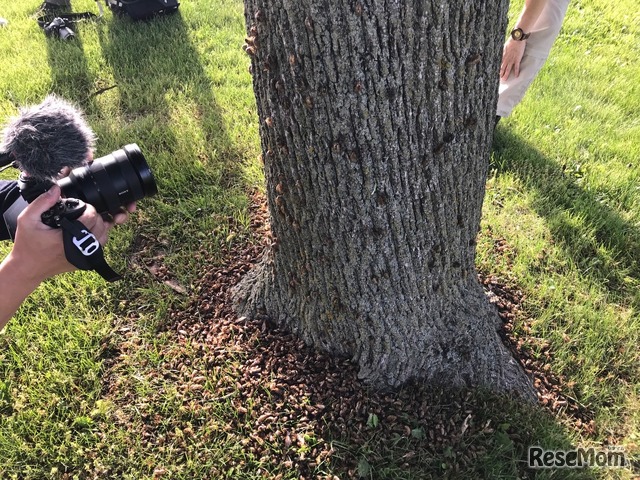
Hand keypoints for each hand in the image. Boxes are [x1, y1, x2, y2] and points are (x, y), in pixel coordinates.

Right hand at [10, 185, 124, 281]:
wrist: (27, 268)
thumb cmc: (27, 244)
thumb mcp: (27, 219)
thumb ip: (42, 202)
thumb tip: (56, 189)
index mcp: (67, 237)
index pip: (92, 217)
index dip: (89, 208)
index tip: (80, 207)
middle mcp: (79, 248)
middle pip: (102, 226)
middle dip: (94, 216)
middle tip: (82, 213)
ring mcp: (84, 257)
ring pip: (104, 237)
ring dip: (99, 227)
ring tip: (85, 222)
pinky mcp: (85, 262)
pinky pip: (99, 247)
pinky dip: (97, 237)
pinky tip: (86, 232)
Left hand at [500, 38, 526, 80]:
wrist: (517, 38)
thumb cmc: (511, 41)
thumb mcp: (504, 47)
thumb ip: (502, 52)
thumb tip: (499, 54)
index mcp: (503, 56)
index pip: (499, 64)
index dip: (497, 69)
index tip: (495, 73)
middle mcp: (507, 59)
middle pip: (502, 68)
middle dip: (500, 74)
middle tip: (499, 79)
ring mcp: (512, 59)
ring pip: (508, 69)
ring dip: (506, 74)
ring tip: (504, 79)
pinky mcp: (517, 59)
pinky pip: (517, 67)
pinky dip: (516, 72)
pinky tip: (516, 76)